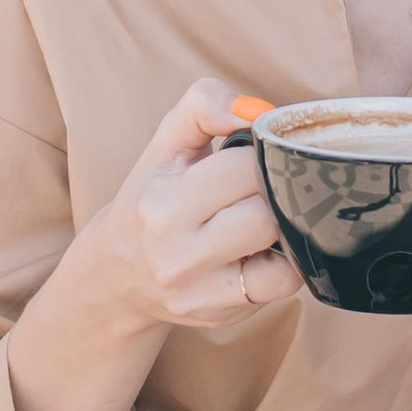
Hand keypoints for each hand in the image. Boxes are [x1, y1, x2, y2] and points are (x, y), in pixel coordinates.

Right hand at [7, 79, 301, 410]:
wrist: (103, 291)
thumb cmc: (142, 205)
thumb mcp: (156, 148)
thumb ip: (198, 106)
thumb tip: (246, 96)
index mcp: (159, 196)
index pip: (245, 163)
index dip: (280, 151)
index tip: (294, 143)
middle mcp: (174, 245)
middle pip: (269, 206)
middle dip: (292, 190)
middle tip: (308, 175)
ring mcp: (197, 287)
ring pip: (282, 250)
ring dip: (295, 231)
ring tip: (293, 214)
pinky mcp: (217, 314)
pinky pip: (279, 286)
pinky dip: (289, 267)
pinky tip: (277, 252)